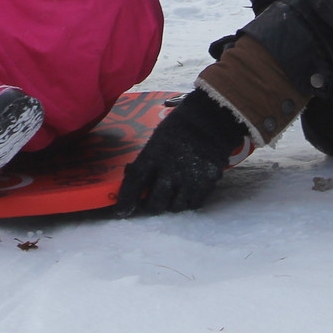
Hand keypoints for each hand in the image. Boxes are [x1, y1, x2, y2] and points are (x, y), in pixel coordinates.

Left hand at [115, 89, 247, 214]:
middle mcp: (170, 172)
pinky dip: (187, 201)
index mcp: (154, 157)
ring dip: (170, 204)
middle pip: (155, 204)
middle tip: (151, 201)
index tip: (121, 212)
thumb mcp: (156, 140)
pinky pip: (193, 204)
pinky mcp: (206, 184)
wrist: (211, 120)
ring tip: (171, 194)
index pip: (135, 183)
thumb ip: (146, 161)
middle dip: (150, 205)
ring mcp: (189, 180)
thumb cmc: (179, 127)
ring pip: (175, 207)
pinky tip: (186, 191)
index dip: (126, 200)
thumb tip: (132, 175)